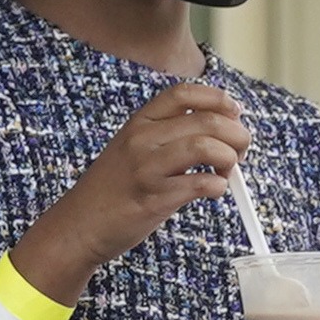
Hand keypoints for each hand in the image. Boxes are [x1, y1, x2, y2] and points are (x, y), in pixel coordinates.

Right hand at [25, 77, 249, 291]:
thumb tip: (220, 128)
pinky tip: (213, 190)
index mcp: (139, 122)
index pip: (184, 93)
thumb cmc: (113, 189)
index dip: (218, 99)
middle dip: (237, 135)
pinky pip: (200, 184)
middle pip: (207, 121)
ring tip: (226, 172)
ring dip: (230, 159)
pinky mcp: (153, 198)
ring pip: (206, 147)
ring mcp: (146, 168)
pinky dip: (217, 187)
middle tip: (241, 150)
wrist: (79, 225)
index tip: (235, 112)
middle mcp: (142, 139)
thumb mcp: (132, 148)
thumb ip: (167, 135)